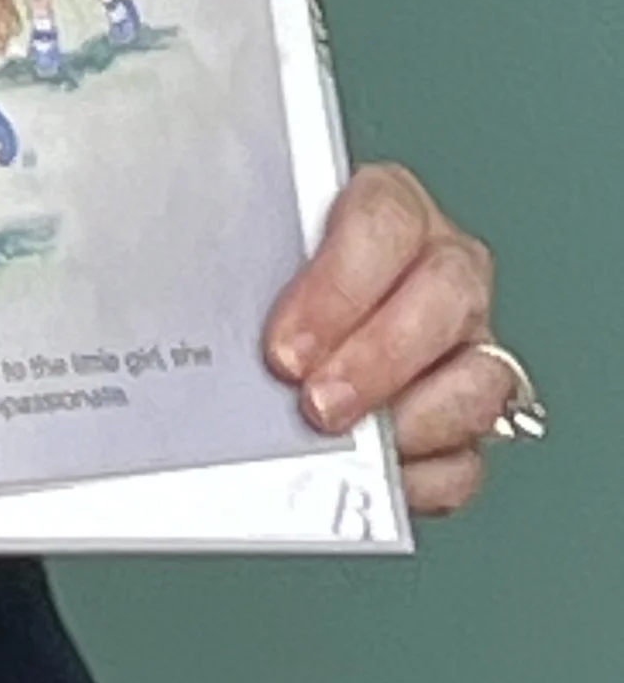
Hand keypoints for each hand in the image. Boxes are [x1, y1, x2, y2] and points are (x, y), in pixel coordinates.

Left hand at [262, 162, 502, 516]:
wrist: (286, 324)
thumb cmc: (268, 278)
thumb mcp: (254, 258)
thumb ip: (247, 278)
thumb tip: (204, 318)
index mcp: (389, 206)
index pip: (384, 221)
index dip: (339, 287)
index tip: (285, 346)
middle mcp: (442, 266)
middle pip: (445, 295)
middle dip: (377, 358)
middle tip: (317, 403)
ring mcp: (467, 342)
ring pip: (480, 378)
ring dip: (412, 419)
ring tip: (346, 442)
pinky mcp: (467, 414)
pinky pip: (469, 455)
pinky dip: (426, 475)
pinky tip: (376, 476)